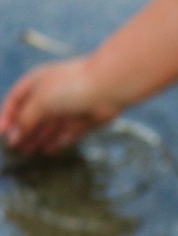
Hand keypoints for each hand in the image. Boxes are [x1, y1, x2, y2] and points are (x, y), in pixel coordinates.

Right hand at [1, 57, 123, 154]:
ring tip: (28, 153)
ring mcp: (69, 108)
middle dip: (23, 132)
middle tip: (14, 149)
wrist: (108, 88)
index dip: (7, 117)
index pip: (15, 101)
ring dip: (38, 139)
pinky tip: (49, 151)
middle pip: (33, 116)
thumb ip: (25, 120)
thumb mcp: (40, 102)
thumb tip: (13, 138)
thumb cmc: (70, 87)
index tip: (2, 135)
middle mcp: (52, 95)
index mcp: (37, 83)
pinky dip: (59, 142)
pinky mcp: (84, 120)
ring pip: (49, 126)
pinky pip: (68, 133)